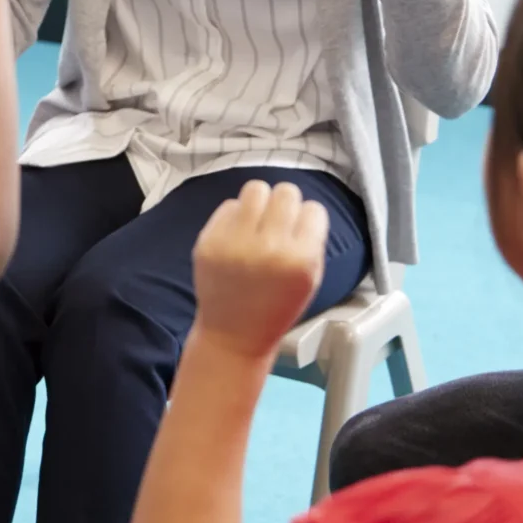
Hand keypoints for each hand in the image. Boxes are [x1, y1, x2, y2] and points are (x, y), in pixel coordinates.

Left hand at [190, 180, 329, 352]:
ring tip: (257, 222)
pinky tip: (237, 236)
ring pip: (255, 188)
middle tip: (278, 223)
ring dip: (260, 202)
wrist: (235, 334)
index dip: (308, 220)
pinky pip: (229, 205)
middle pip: (286, 192)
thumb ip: (311, 241)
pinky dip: (235, 216)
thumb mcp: (311, 280)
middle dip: (285, 205)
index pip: (313, 210)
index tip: (300, 232)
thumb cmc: (278, 306)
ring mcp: (235, 243)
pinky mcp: (208, 240)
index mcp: (300, 260)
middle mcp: (269, 247)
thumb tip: (301, 205)